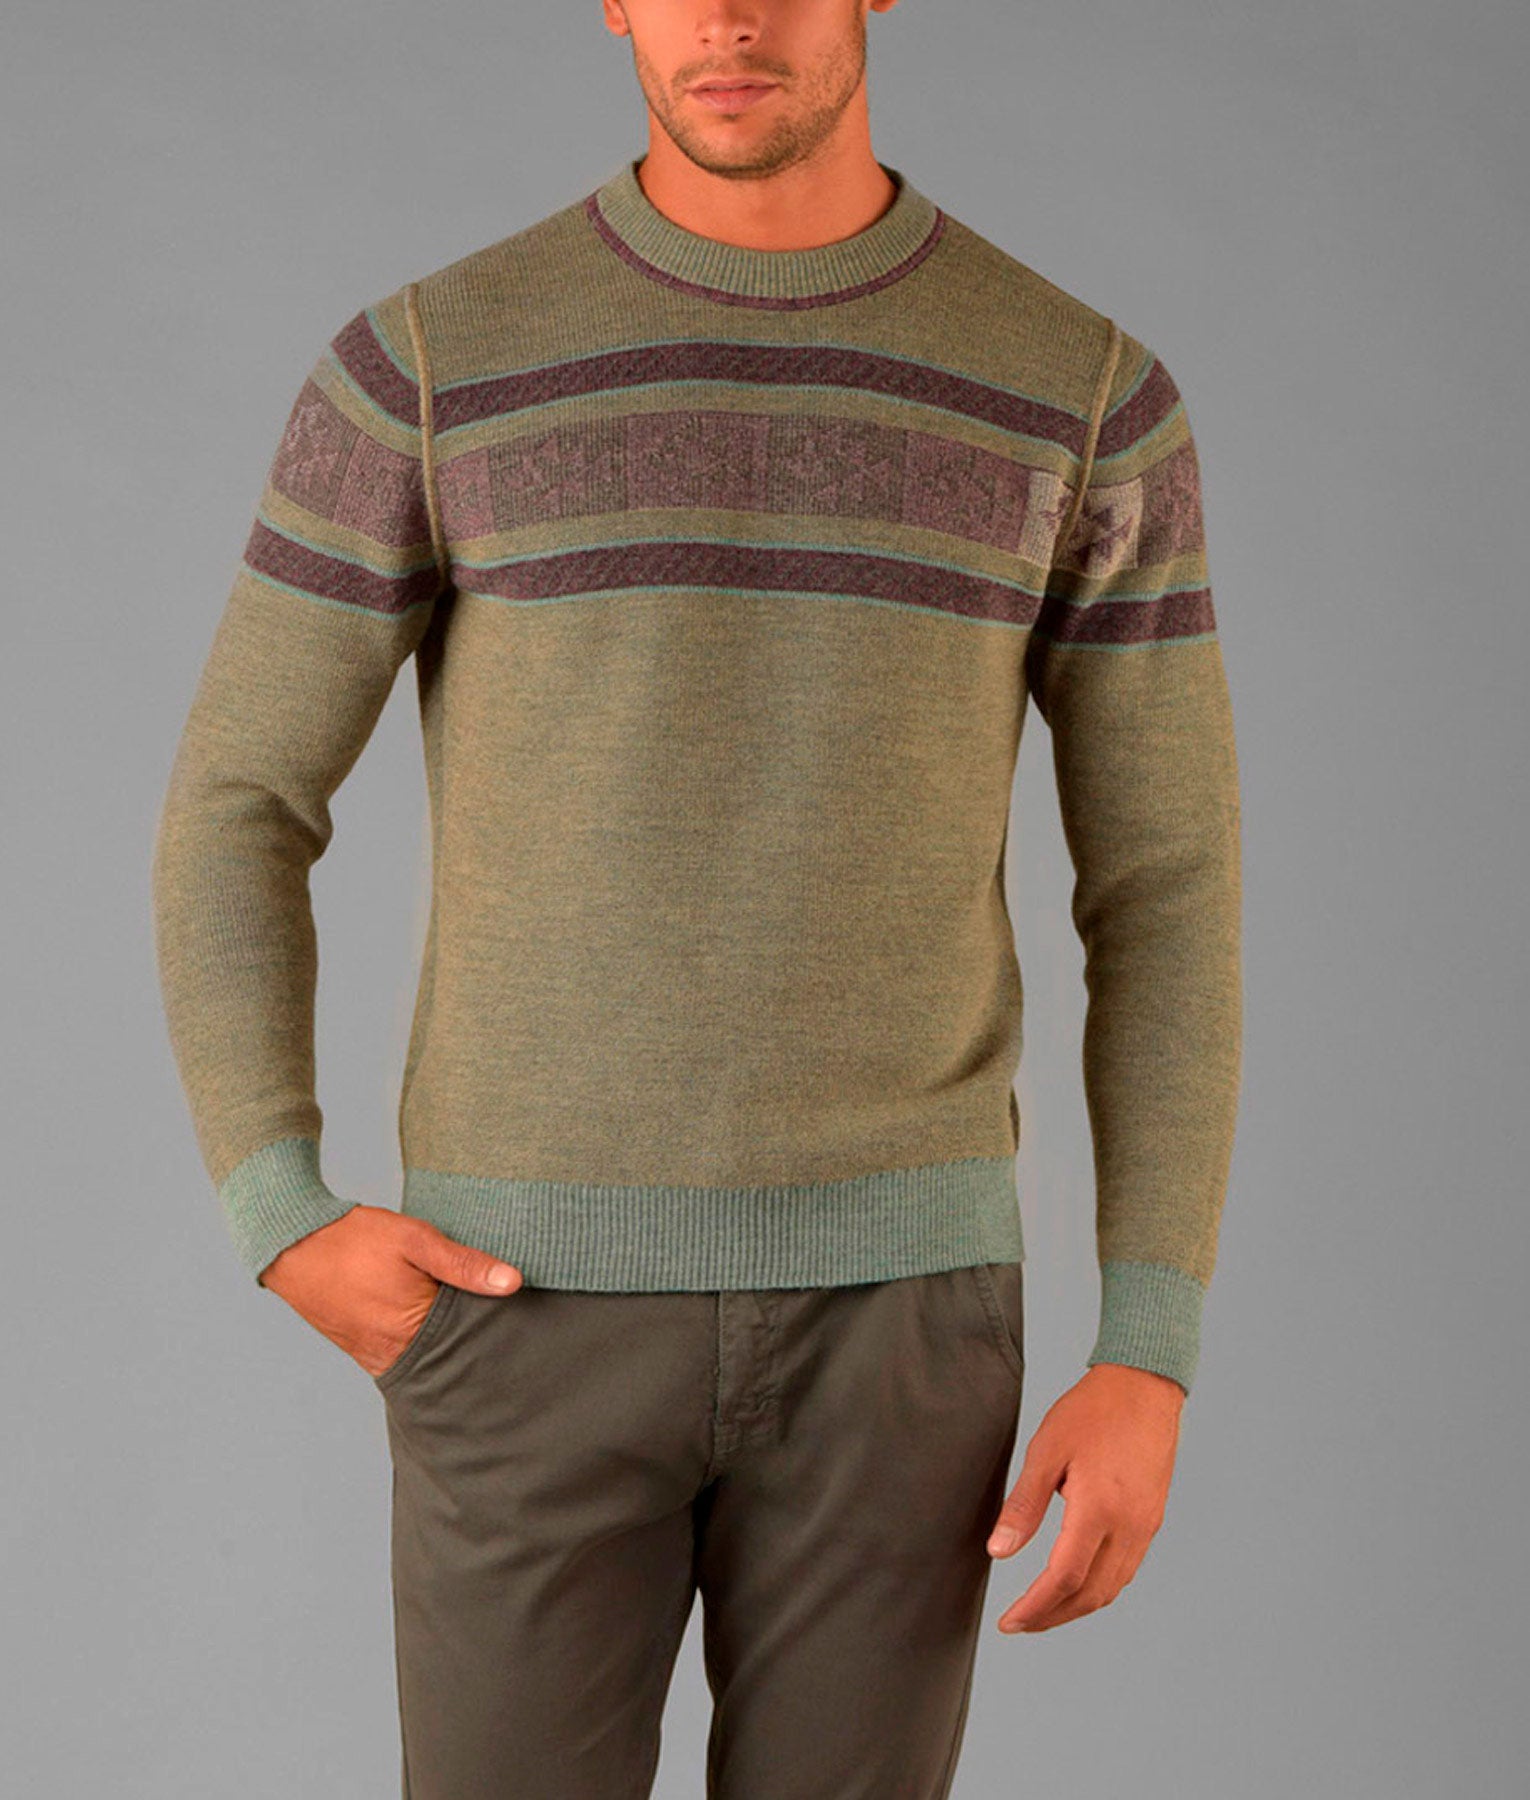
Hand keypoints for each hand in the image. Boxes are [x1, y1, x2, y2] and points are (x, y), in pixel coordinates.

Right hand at [259, 1205, 523, 1377]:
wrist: (291, 1243)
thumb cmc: (354, 1238)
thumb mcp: (416, 1240)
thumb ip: (464, 1263)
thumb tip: (514, 1282)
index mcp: (411, 1331)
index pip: (470, 1345)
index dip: (493, 1330)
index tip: (513, 1318)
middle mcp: (391, 1355)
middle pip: (449, 1359)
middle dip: (471, 1342)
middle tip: (496, 1320)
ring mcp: (373, 1356)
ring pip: (426, 1359)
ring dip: (445, 1342)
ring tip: (466, 1318)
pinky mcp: (360, 1350)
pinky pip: (402, 1355)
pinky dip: (419, 1342)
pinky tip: (430, 1321)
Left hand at [986, 1361, 1184, 1633]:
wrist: (1144, 1385)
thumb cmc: (1092, 1411)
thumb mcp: (1046, 1451)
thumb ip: (1023, 1506)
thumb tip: (998, 1552)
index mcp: (1098, 1510)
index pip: (1063, 1579)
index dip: (1034, 1607)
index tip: (1008, 1622)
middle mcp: (1128, 1527)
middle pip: (1089, 1594)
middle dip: (1052, 1616)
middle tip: (1019, 1624)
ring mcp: (1145, 1526)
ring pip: (1111, 1587)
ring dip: (1076, 1606)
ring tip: (1043, 1609)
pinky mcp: (1151, 1519)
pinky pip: (1125, 1569)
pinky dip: (1098, 1586)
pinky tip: (1077, 1581)